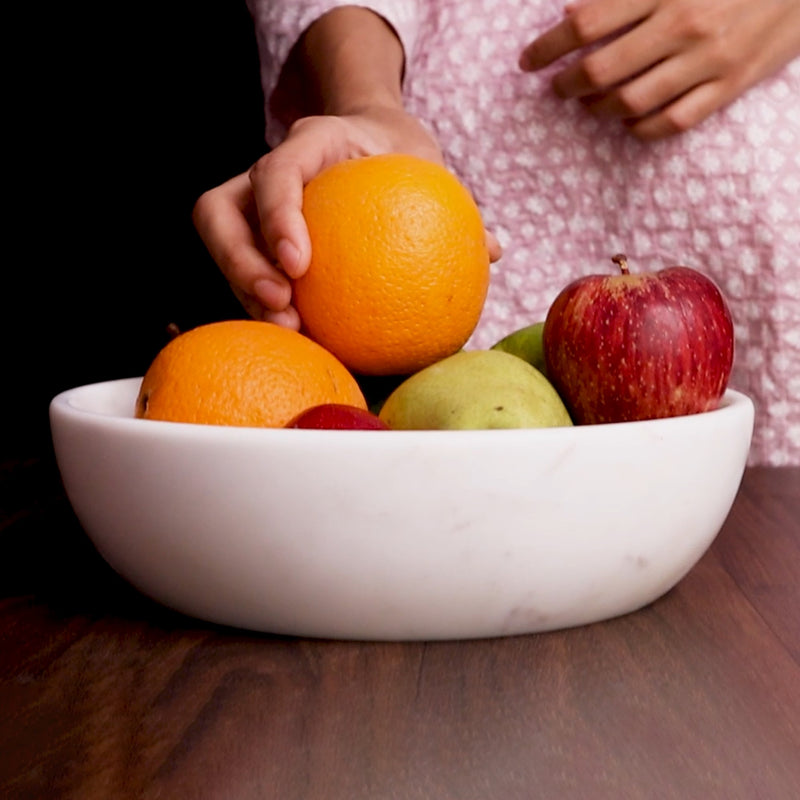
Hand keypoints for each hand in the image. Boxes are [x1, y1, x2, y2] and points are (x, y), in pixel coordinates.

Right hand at [193, 108, 499, 326]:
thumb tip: (494, 251)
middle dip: (240, 262)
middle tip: (282, 308)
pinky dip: (260, 299)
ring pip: (219, 239)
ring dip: (242, 288)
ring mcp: (251, 201)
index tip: (301, 265)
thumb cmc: (403, 156)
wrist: (374, 139)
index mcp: (313, 140)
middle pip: (218, 210)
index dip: (279, 215)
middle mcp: (269, 169)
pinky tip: (300, 333)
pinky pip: (242, 265)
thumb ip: (458, 207)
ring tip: (286, 330)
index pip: (279, 170)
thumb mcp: (432, 167)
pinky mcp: (252, 231)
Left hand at [519, 0, 799, 138]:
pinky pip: (670, 123)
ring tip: (589, 105)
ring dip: (598, 109)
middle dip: (567, 84)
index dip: (548, 46)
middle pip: (600, 70)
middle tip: (558, 87)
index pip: (586, 24)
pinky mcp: (729, 87)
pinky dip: (638, 128)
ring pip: (630, 102)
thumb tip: (573, 12)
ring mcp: (707, 61)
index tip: (529, 61)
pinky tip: (626, 121)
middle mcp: (683, 25)